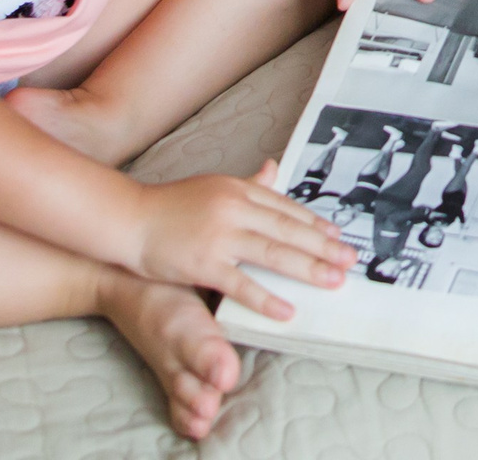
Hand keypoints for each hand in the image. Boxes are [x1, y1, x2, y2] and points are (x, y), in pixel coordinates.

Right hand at [128, 159, 355, 318]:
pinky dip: (267, 298)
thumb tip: (274, 168)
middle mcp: (234, 209)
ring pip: (274, 254)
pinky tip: (288, 310)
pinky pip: (242, 284)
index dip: (315, 224)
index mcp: (238, 189)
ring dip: (308, 269)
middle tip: (350, 260)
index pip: (286, 208)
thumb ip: (247, 184)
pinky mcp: (203, 263)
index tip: (339, 237)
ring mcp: (220, 236)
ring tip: (333, 281)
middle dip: (324, 247)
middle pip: (289, 229)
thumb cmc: (169, 206)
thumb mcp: (213, 187)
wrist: (127, 219)